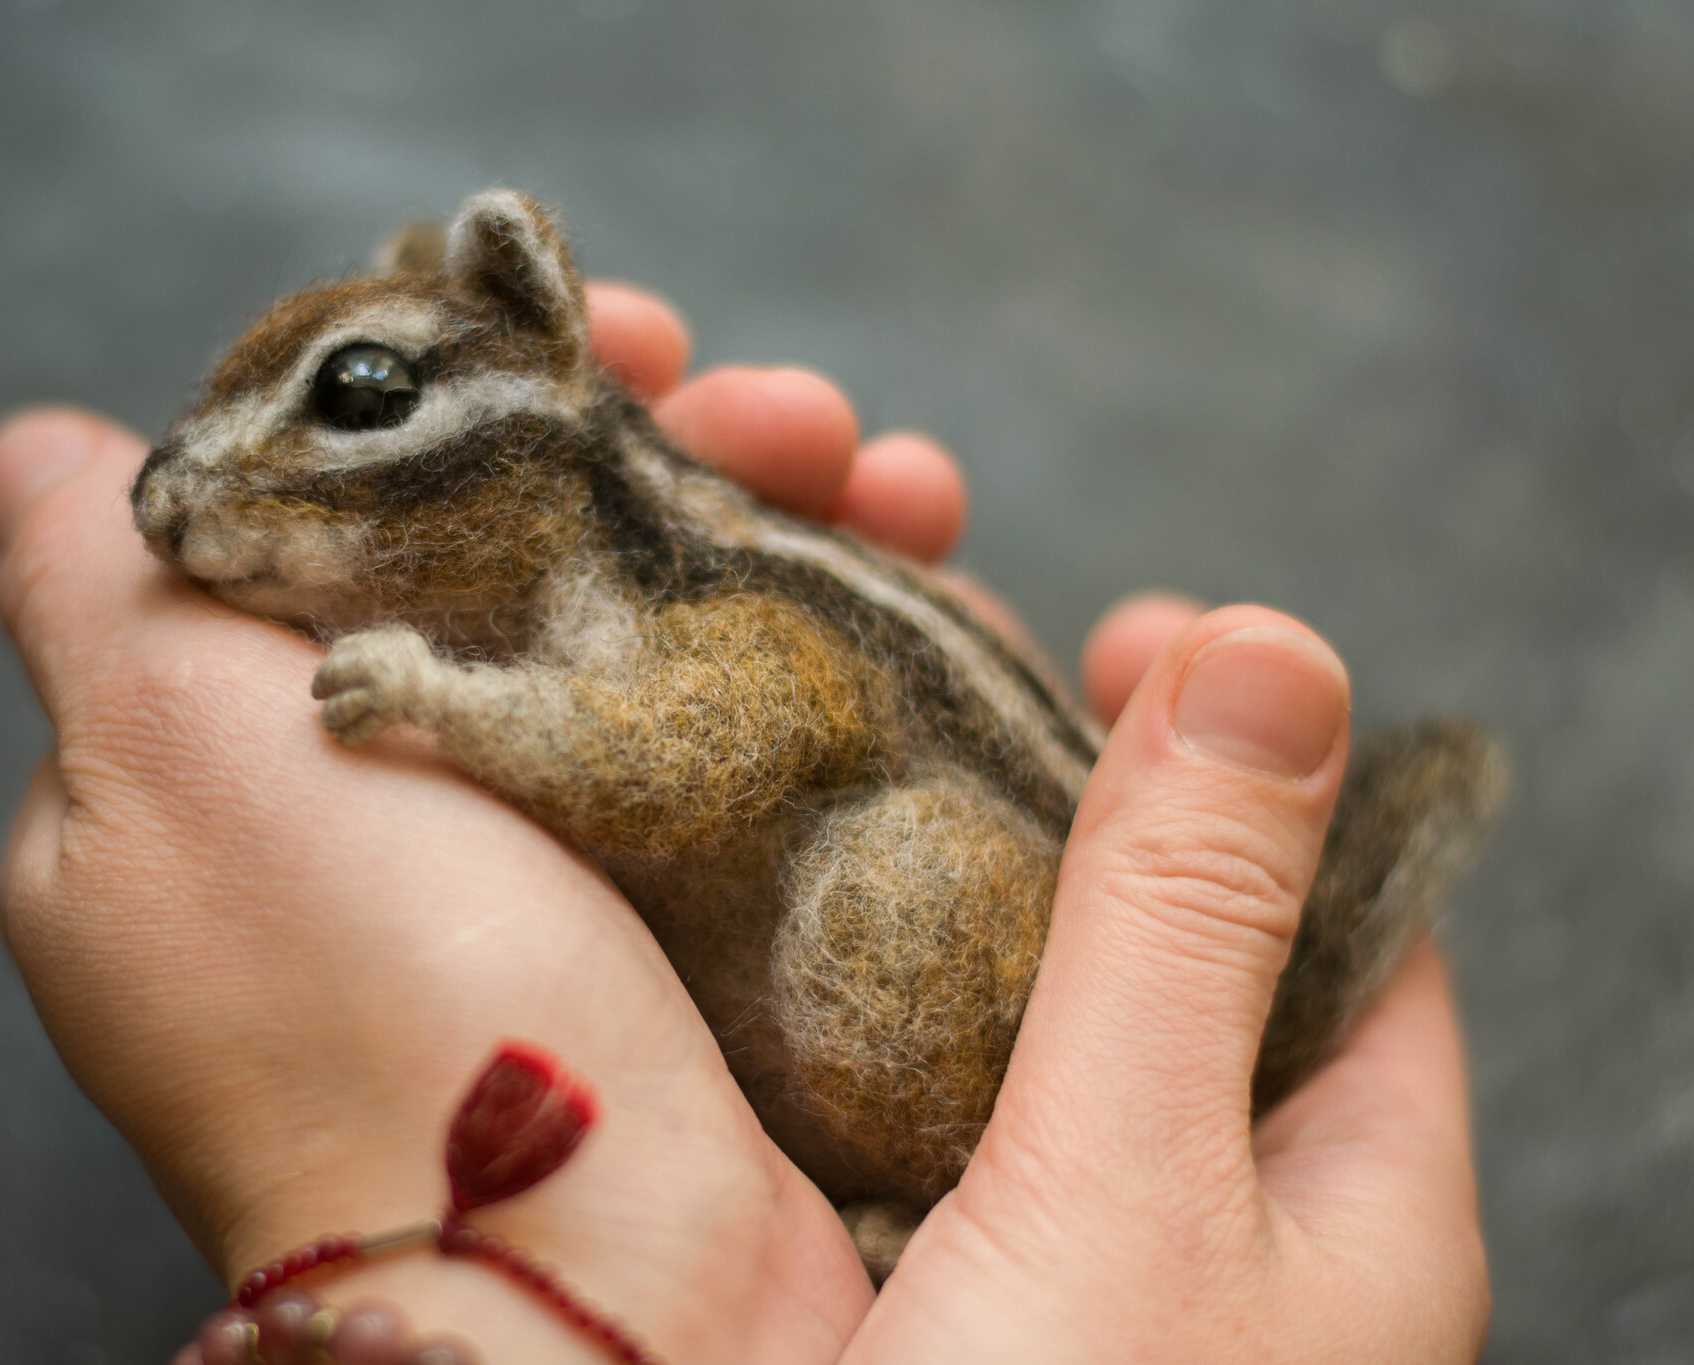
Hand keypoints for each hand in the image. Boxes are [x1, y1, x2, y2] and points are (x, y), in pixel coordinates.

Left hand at [0, 282, 964, 1362]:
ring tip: (900, 485)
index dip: (492, 391)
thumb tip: (50, 453)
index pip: (352, 498)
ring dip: (788, 530)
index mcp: (218, 765)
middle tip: (804, 419)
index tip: (630, 337)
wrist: (581, 1285)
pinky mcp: (673, 936)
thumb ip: (99, 572)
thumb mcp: (165, 740)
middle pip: (529, 553)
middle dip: (681, 454)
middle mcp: (369, 820)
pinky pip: (754, 739)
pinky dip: (841, 650)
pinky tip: (935, 587)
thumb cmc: (366, 1005)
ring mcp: (535, 883)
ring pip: (661, 635)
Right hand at [847, 597, 1489, 1360]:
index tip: (1121, 633)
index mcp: (1352, 1202)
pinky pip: (888, 1129)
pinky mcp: (923, 1307)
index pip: (1347, 912)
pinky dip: (822, 1032)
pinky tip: (743, 956)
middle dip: (1047, 805)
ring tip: (804, 772)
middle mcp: (1222, 1232)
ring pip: (1005, 1035)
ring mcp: (1068, 1272)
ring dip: (911, 910)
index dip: (1251, 756)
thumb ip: (1185, 928)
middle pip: (1163, 957)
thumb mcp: (1132, 1183)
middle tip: (921, 667)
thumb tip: (1274, 651)